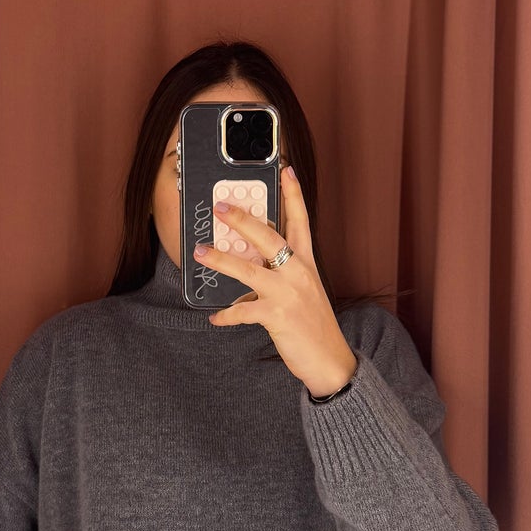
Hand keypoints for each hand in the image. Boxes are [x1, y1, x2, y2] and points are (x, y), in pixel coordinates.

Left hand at [192, 165, 358, 397]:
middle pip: (269, 237)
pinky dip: (227, 315)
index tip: (286, 170)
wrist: (331, 360)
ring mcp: (288, 294)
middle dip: (243, 220)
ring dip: (221, 260)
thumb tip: (248, 268)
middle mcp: (299, 273)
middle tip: (221, 207)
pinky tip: (216, 318)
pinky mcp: (277, 316)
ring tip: (200, 252)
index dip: (293, 195)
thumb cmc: (313, 324)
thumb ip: (281, 275)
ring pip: (249, 270)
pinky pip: (243, 312)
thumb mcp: (303, 291)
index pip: (301, 221)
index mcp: (307, 263)